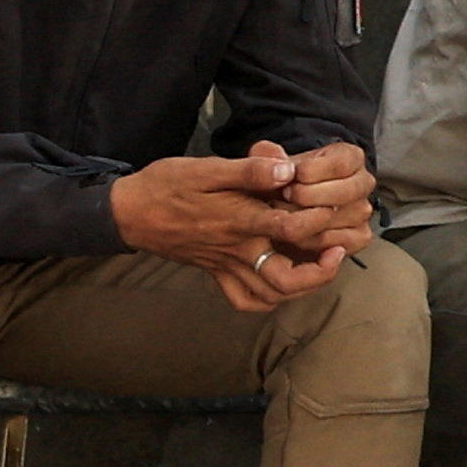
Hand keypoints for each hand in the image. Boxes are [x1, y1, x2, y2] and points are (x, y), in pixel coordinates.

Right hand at [116, 141, 366, 302]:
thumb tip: (287, 170)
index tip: (332, 206)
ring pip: (270, 294)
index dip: (319, 219)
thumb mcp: (205, 167)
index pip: (290, 228)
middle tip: (337, 252)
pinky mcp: (215, 273)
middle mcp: (235, 249)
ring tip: (320, 267)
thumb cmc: (166, 186)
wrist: (129, 213)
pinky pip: (245, 299)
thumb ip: (249, 170)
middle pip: (285, 279)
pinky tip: (283, 284)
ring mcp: (225, 266)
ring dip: (301, 288)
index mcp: (238, 220)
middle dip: (319, 272)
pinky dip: (269, 299)